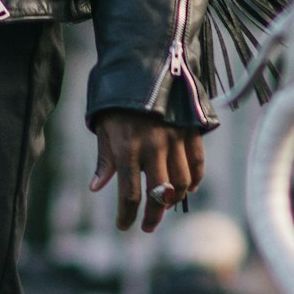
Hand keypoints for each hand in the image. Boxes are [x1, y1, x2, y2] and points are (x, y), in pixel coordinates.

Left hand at [89, 109, 204, 232]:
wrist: (143, 66)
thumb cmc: (117, 102)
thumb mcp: (104, 129)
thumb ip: (105, 160)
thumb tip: (96, 188)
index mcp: (127, 149)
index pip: (130, 194)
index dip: (127, 215)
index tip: (124, 226)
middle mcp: (153, 148)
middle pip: (159, 195)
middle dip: (154, 216)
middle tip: (149, 227)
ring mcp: (175, 139)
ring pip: (181, 183)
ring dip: (175, 200)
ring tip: (166, 205)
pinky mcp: (190, 131)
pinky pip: (197, 162)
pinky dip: (195, 179)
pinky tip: (188, 188)